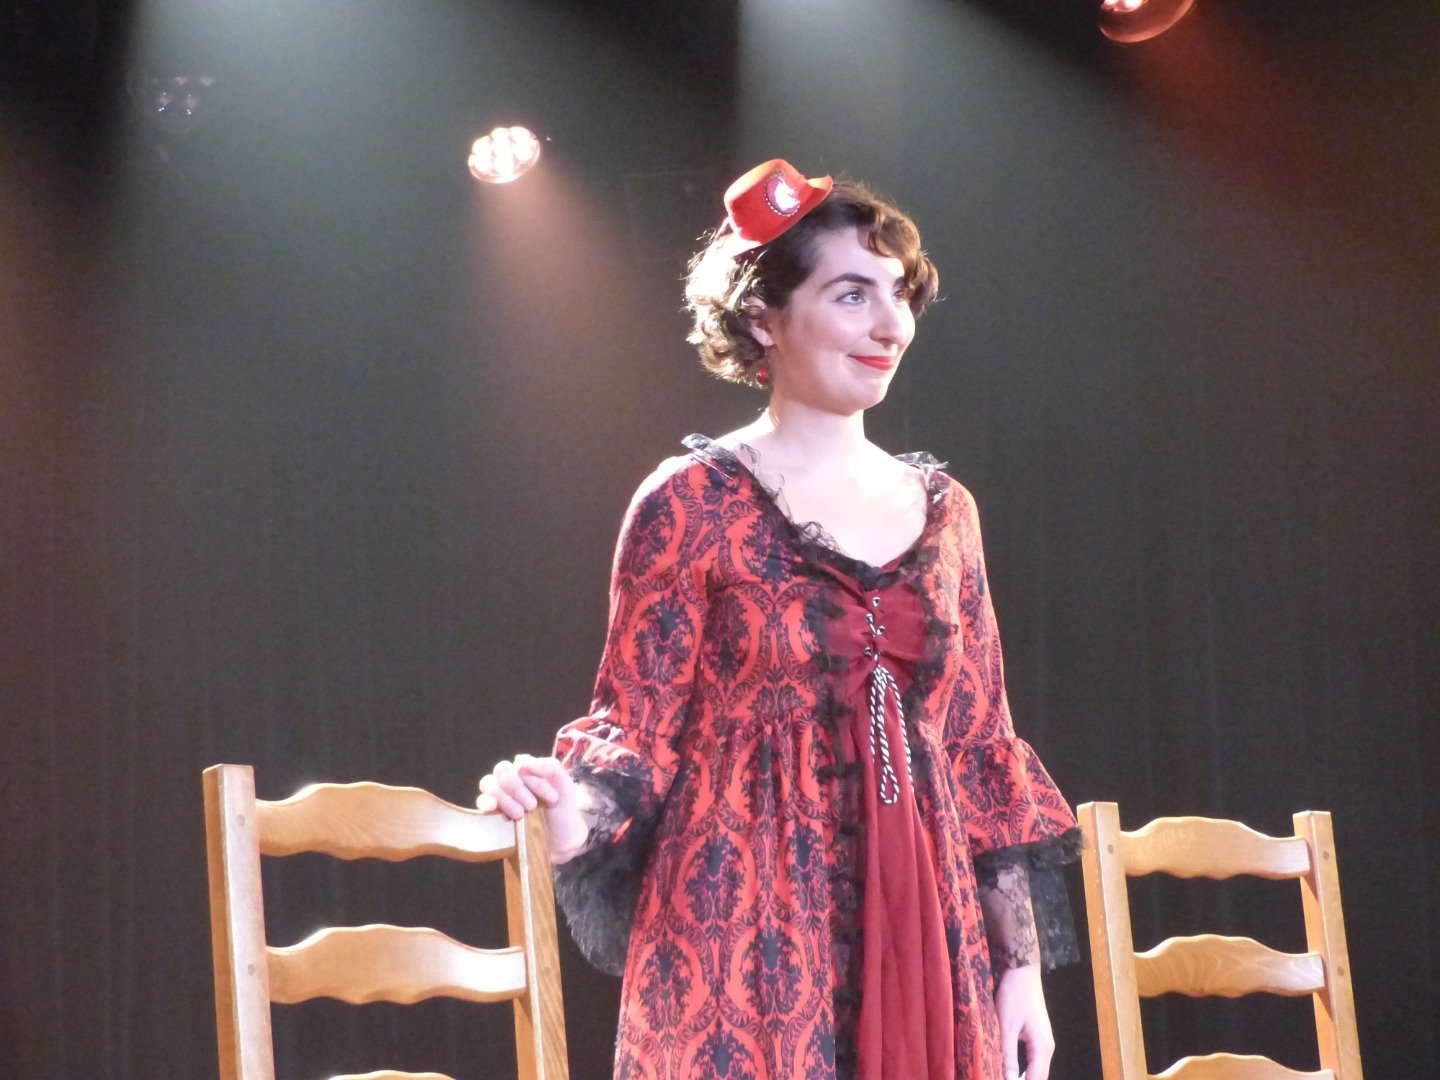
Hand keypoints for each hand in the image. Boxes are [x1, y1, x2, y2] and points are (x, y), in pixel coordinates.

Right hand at [476, 754, 589, 862]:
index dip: (534, 780)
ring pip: (489, 784)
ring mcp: (501, 796)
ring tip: (519, 814)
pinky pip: (481, 802)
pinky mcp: (493, 814)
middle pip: (501, 771)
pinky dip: (485, 802)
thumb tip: (523, 763)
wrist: (562, 841)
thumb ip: (550, 767)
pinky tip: (492, 808)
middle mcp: (511, 781)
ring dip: (503, 797)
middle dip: (517, 788)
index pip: (521, 765)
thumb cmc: (563, 810)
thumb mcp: (565, 785)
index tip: (553, 798)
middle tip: (532, 806)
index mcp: (527, 771)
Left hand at [995, 964, 1053, 1079]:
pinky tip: (1010, 1070)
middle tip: (1001, 1079)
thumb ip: (1008, 1055)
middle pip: (1039, 1075)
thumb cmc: (1014, 996)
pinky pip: (1033, 1058)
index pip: (1036, 1079)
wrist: (1022, 971)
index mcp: (1043, 1047)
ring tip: (1005, 1076)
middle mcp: (1047, 1047)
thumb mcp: (1006, 1026)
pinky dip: (1023, 1067)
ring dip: (1023, 1077)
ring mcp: (1043, 1041)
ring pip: (1035, 1068)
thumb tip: (1007, 1079)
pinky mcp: (1037, 1035)